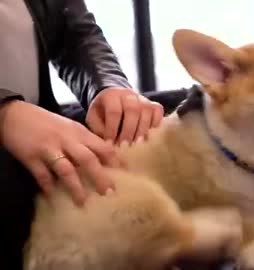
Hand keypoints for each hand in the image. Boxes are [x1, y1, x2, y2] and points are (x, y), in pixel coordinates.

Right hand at [0, 101, 120, 205]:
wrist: (15, 114)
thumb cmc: (47, 123)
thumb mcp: (70, 128)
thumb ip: (85, 142)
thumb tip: (105, 159)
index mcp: (79, 133)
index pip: (102, 147)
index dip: (115, 161)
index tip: (126, 174)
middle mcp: (67, 140)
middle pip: (88, 159)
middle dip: (100, 177)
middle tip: (110, 192)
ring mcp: (49, 149)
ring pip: (66, 169)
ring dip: (76, 187)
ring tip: (83, 202)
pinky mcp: (31, 157)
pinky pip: (42, 175)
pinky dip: (48, 187)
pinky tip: (53, 197)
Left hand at [86, 88, 163, 143]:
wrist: (113, 98)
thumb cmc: (102, 112)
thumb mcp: (94, 119)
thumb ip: (100, 130)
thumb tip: (111, 145)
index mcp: (111, 95)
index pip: (114, 111)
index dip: (112, 129)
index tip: (110, 143)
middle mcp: (128, 94)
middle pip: (133, 109)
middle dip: (129, 130)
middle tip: (125, 145)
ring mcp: (142, 98)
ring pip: (147, 110)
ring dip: (143, 129)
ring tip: (137, 144)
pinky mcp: (152, 104)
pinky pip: (158, 111)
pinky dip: (156, 123)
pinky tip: (149, 135)